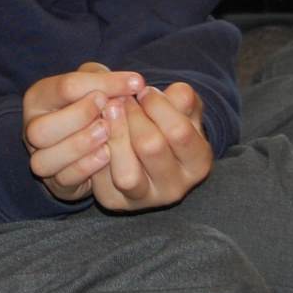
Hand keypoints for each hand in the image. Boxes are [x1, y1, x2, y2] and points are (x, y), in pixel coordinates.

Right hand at [22, 62, 142, 201]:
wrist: (90, 135)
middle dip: (78, 118)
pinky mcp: (55, 183)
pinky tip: (106, 155)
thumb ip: (108, 81)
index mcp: (39, 97)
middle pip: (40, 129)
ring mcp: (40, 158)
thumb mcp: (97, 83)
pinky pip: (63, 180)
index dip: (102, 84)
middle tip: (108, 111)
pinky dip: (85, 167)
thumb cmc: (92, 103)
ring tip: (107, 134)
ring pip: (44, 160)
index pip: (65, 87)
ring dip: (79, 146)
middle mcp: (32, 129)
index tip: (134, 83)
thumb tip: (135, 83)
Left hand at [90, 82, 212, 211]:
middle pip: (151, 148)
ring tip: (107, 112)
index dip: (157, 105)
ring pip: (127, 174)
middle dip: (132, 116)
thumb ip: (182, 98)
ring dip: (114, 136)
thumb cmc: (163, 122)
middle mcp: (175, 188)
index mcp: (198, 163)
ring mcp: (145, 199)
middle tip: (120, 100)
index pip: (179, 132)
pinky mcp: (115, 202)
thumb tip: (174, 93)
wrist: (139, 150)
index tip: (143, 90)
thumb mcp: (179, 106)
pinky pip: (101, 179)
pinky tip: (95, 132)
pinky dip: (94, 152)